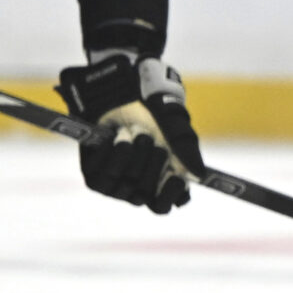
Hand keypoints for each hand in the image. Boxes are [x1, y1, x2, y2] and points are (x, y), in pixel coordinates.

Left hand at [57, 51, 203, 212]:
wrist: (120, 87)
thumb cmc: (151, 107)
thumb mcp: (175, 125)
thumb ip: (188, 149)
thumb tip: (198, 174)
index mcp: (160, 179)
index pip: (164, 205)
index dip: (169, 195)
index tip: (175, 176)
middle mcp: (137, 185)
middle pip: (145, 196)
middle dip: (150, 165)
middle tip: (150, 139)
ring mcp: (115, 181)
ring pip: (124, 190)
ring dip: (131, 159)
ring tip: (132, 133)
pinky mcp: (93, 173)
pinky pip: (101, 179)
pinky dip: (112, 156)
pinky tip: (115, 137)